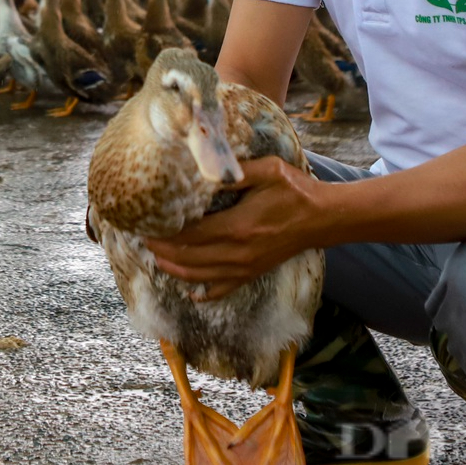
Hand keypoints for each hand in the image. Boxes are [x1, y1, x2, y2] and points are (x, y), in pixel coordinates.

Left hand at [145, 155, 333, 300]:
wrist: (322, 218)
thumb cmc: (295, 191)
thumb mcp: (267, 171)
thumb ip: (234, 172)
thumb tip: (203, 172)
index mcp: (237, 226)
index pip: (190, 234)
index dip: (165, 232)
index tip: (146, 225)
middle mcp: (237, 252)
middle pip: (188, 258)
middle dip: (162, 250)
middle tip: (143, 240)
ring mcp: (244, 267)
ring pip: (199, 277)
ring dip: (174, 269)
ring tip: (156, 257)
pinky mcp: (252, 274)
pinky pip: (222, 290)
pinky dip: (204, 293)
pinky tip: (191, 292)